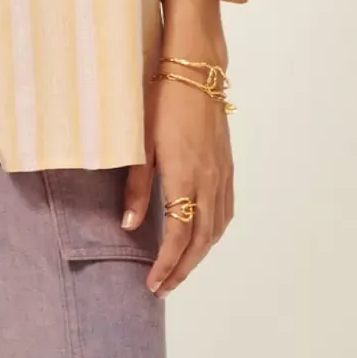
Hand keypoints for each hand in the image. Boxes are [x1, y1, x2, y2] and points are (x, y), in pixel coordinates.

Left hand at [121, 67, 234, 294]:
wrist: (196, 69)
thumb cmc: (160, 99)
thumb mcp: (139, 144)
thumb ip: (136, 187)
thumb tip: (128, 226)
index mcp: (185, 176)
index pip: (178, 234)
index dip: (166, 264)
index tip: (153, 284)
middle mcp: (210, 180)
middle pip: (202, 239)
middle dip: (182, 268)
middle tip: (163, 288)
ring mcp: (222, 173)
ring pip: (217, 228)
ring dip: (199, 254)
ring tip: (178, 269)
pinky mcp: (227, 165)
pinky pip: (226, 210)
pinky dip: (214, 233)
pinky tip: (202, 238)